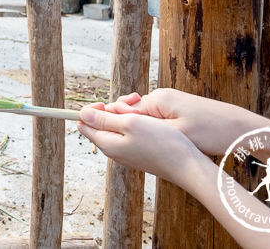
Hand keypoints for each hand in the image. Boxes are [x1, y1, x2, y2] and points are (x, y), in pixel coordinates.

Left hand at [78, 102, 208, 188]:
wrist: (188, 166)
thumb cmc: (161, 143)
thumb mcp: (130, 123)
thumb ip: (104, 119)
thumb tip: (81, 114)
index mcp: (107, 144)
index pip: (84, 123)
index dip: (93, 109)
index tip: (110, 104)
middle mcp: (114, 151)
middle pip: (101, 123)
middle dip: (113, 109)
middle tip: (133, 104)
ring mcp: (127, 153)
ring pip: (117, 126)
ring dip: (126, 114)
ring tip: (143, 111)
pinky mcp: (139, 153)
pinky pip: (130, 133)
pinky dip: (136, 123)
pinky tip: (150, 120)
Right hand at [101, 88, 269, 156]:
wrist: (243, 129)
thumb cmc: (211, 131)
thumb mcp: (175, 133)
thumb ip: (145, 127)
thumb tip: (120, 121)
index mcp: (157, 99)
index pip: (122, 111)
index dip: (112, 124)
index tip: (101, 136)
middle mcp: (160, 98)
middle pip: (131, 115)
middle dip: (126, 128)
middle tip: (129, 148)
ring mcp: (170, 105)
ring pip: (144, 120)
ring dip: (142, 133)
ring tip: (148, 149)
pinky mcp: (179, 113)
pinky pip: (157, 123)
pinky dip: (154, 133)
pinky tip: (161, 145)